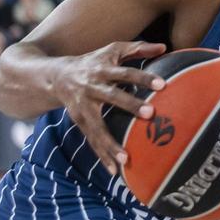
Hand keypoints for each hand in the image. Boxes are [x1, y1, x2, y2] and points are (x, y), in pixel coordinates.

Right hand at [52, 40, 166, 174]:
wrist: (55, 75)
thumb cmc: (93, 61)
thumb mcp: (111, 50)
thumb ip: (137, 48)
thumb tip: (164, 47)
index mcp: (102, 69)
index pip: (126, 72)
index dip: (143, 77)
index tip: (162, 85)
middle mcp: (91, 87)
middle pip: (112, 96)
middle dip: (130, 105)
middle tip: (150, 114)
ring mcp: (83, 106)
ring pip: (97, 126)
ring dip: (110, 142)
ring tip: (126, 158)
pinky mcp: (79, 121)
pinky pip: (91, 140)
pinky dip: (102, 155)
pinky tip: (114, 171)